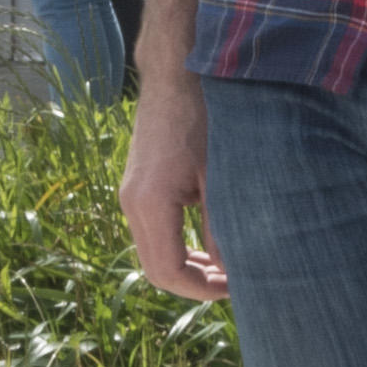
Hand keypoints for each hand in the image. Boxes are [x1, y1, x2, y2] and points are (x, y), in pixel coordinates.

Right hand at [121, 75, 223, 302]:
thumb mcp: (220, 174)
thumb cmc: (204, 117)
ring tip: (224, 272)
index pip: (168, 272)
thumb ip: (222, 225)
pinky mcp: (137, 187)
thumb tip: (231, 270)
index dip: (201, 291)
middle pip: (155, 270)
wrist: (176, 75)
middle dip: (194, 286)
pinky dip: (178, 249)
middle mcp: (132, 204)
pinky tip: (208, 248)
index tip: (236, 289)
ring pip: (152, 253)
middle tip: (233, 287)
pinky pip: (152, 234)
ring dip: (186, 268)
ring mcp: (131, 195)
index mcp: (151, 204)